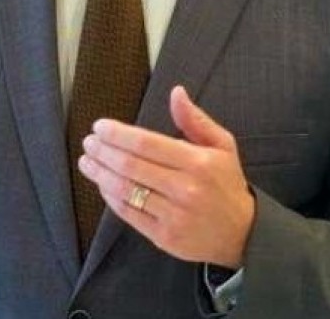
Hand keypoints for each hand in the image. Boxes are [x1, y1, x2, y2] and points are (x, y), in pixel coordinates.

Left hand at [77, 85, 254, 267]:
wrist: (242, 233)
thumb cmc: (227, 183)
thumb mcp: (222, 145)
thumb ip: (195, 119)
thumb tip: (176, 92)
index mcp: (198, 162)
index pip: (147, 143)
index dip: (118, 134)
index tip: (100, 126)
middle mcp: (185, 188)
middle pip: (131, 166)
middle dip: (104, 152)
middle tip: (89, 142)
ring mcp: (173, 215)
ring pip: (126, 191)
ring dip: (101, 174)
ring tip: (87, 162)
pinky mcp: (164, 237)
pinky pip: (129, 214)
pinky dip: (111, 198)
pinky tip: (102, 185)